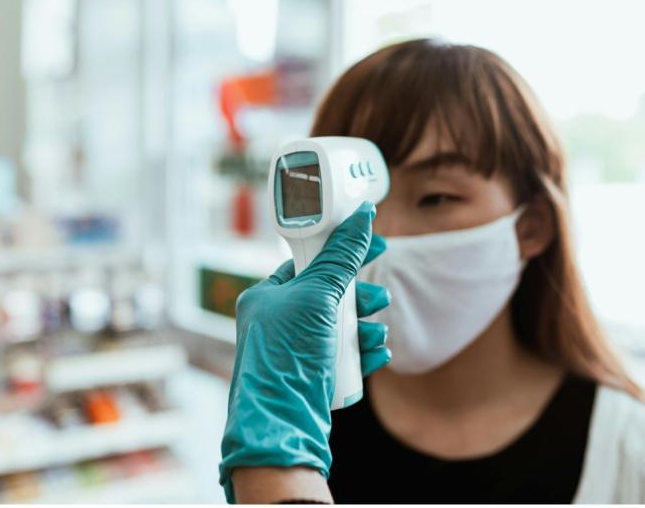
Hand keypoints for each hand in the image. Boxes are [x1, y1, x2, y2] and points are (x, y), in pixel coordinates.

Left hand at [219, 202, 390, 502]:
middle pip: (330, 294)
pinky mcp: (311, 376)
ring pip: (341, 326)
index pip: (309, 261)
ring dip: (365, 327)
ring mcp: (294, 351)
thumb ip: (340, 258)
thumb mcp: (317, 297)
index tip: (374, 244)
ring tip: (377, 335)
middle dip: (360, 298)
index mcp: (267, 296)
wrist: (282, 426)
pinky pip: (343, 355)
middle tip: (377, 300)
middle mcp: (277, 322)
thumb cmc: (288, 356)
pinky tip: (377, 354)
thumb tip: (361, 218)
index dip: (342, 251)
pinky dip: (362, 352)